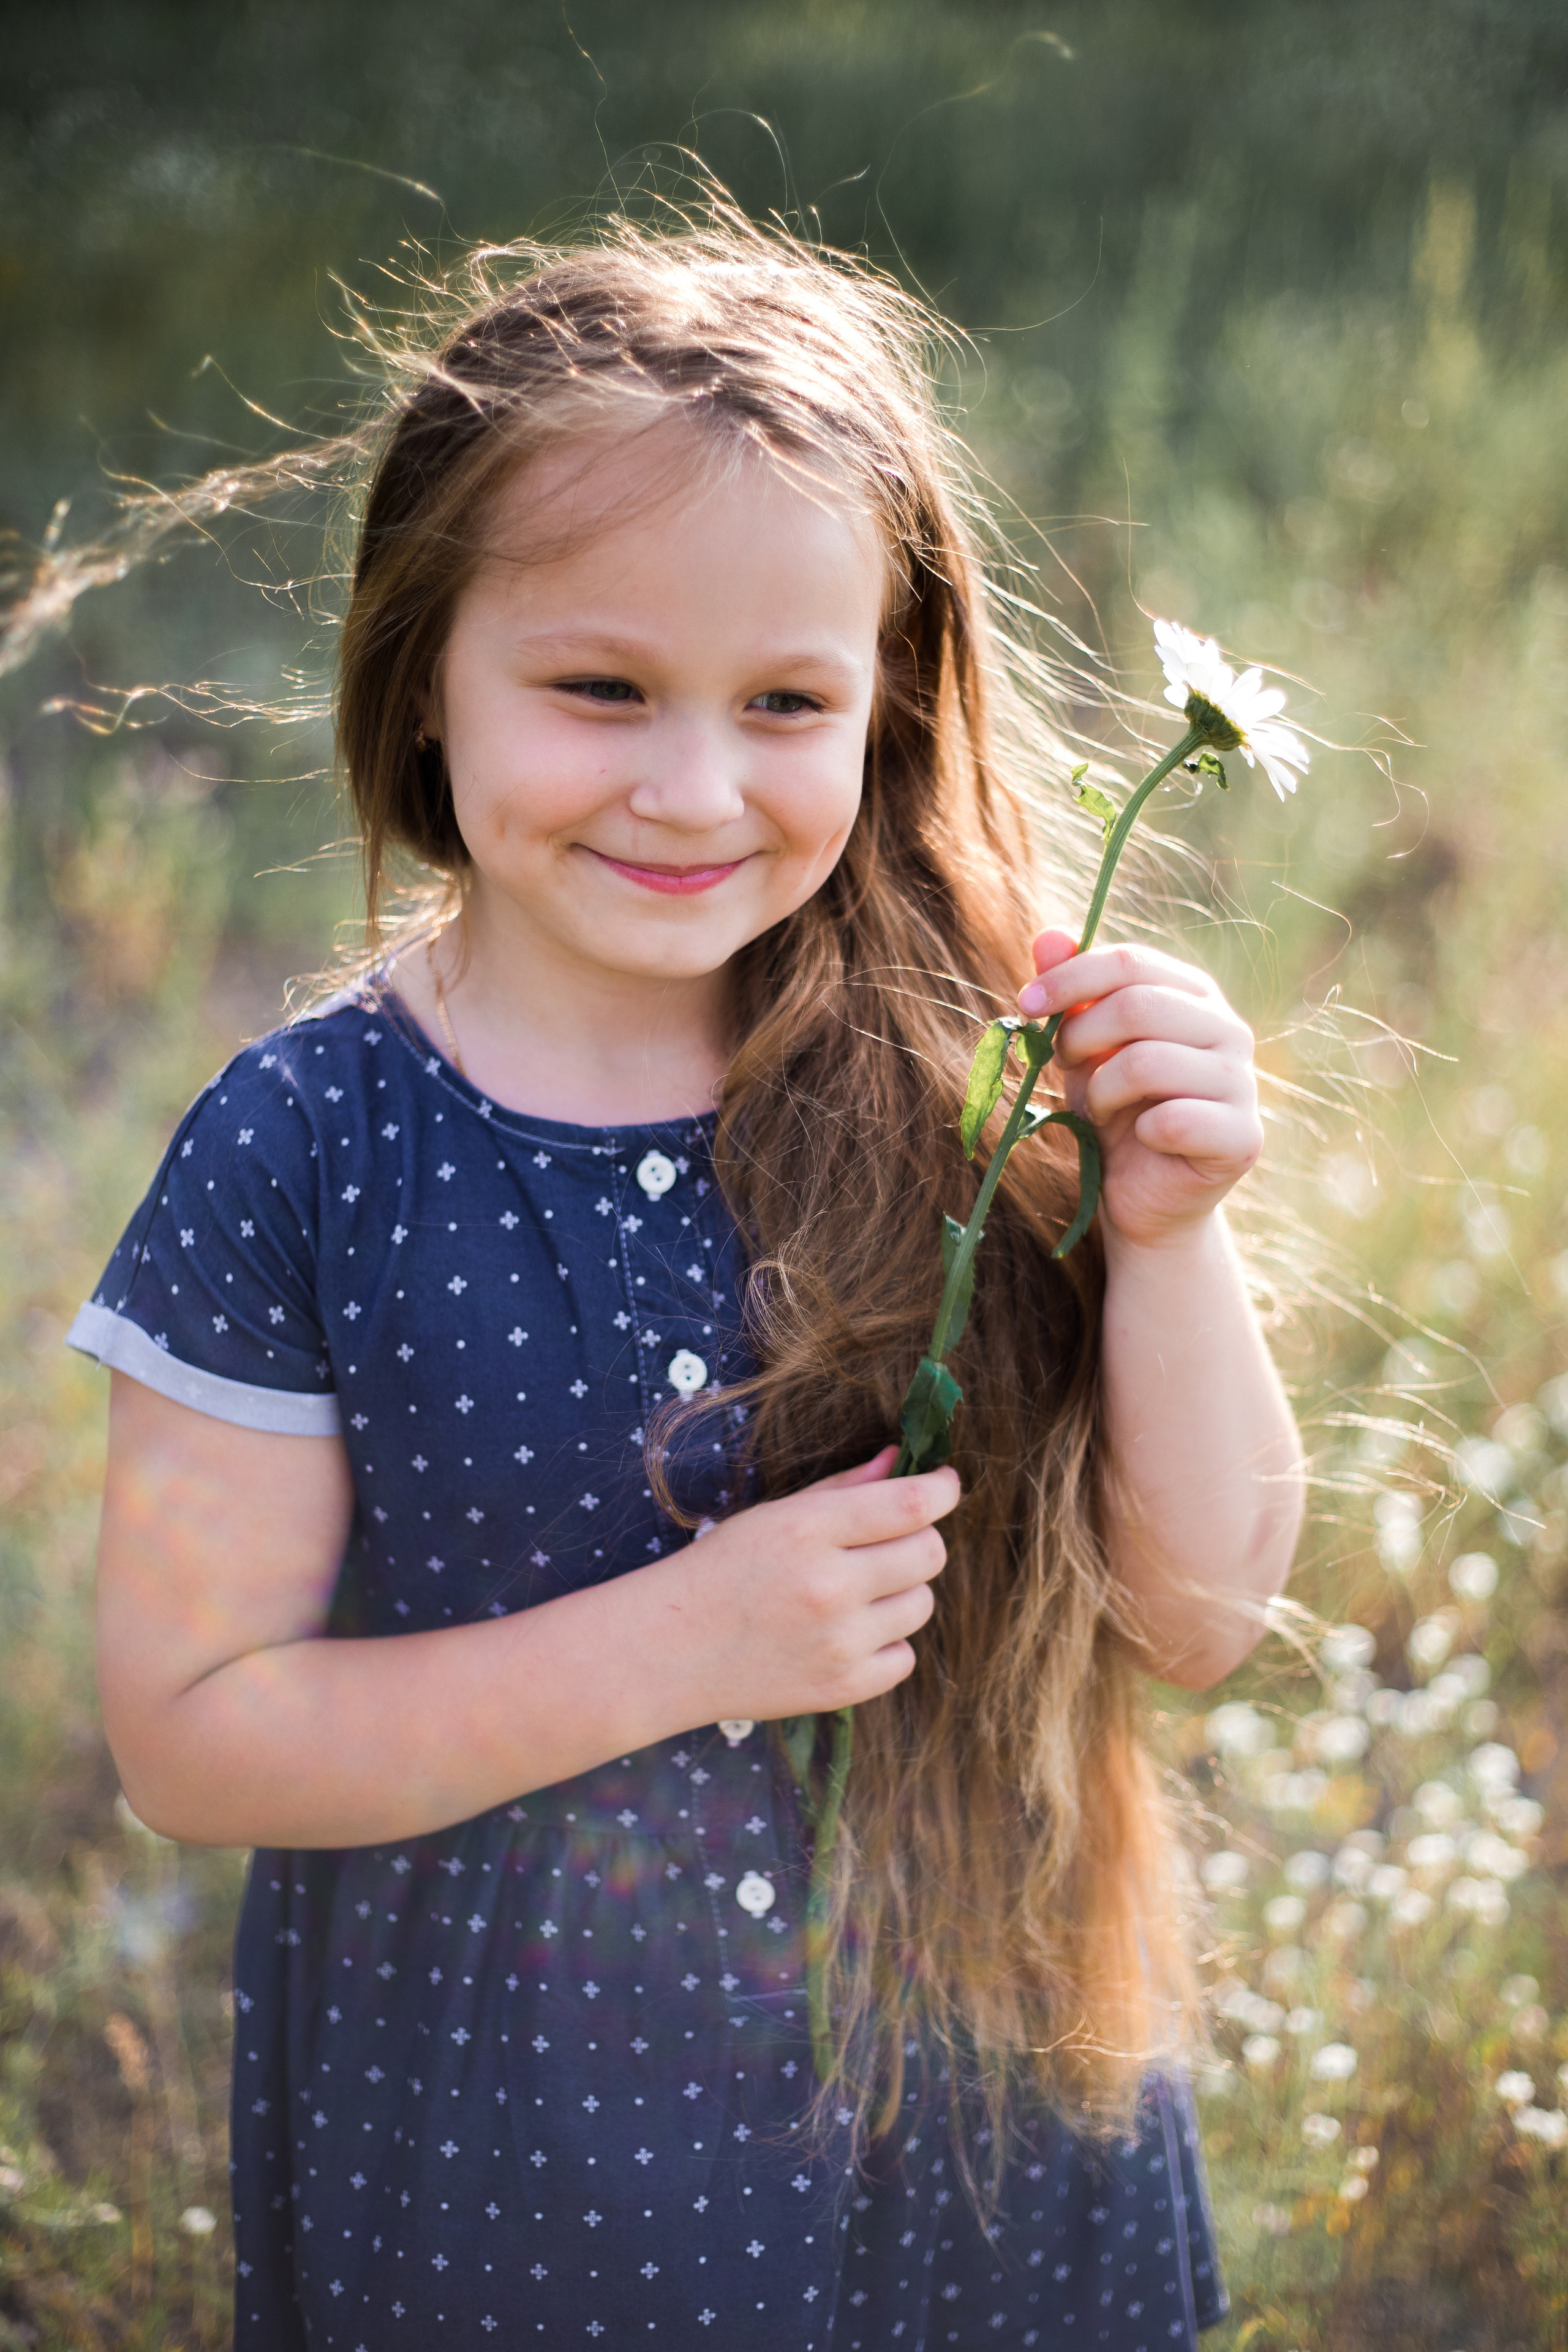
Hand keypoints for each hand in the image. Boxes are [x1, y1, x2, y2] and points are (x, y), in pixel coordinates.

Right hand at [664, 1447, 956, 1720]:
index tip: (944, 1484)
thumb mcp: (775, 1515)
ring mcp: (838, 1643)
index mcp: (808, 1530)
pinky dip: (887, 1642)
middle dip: (920, 1539)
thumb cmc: (723, 1570)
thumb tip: (904, 1461)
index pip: (911, 1504)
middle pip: (929, 1553)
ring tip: (856, 1592)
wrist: (670, 1650)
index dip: (943, 1489)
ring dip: (902, 1592)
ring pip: (922, 1604)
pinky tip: (849, 1633)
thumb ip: (846, 1488)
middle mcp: (829, 1587)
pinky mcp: (842, 1688)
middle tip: (890, 1541)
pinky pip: (905, 1656)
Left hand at [1016, 929, 1261, 1250]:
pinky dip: (1139, 1132)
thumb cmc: (1113, 1112)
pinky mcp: (1244, 1137)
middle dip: (1081, 1037)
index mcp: (1195, 996)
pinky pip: (1174, 1120)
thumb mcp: (1083, 1049)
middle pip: (1138, 1006)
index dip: (1071, 978)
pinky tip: (1142, 1140)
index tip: (1025, 1004)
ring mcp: (1243, 1083)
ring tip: (1097, 1110)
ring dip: (1101, 1091)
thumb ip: (1072, 993)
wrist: (1141, 1195)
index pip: (1131, 962)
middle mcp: (1229, 1030)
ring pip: (1148, 1063)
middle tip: (1064, 1067)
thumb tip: (1047, 935)